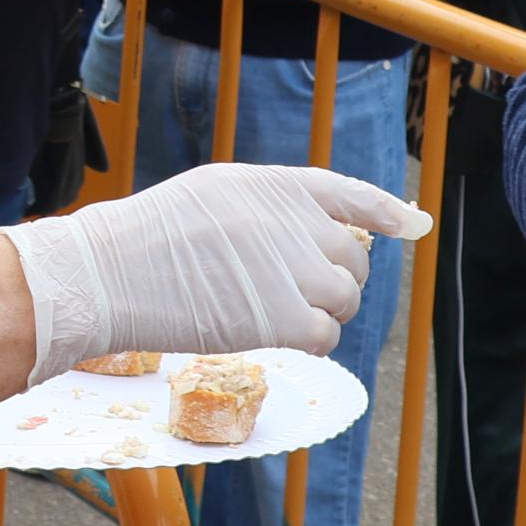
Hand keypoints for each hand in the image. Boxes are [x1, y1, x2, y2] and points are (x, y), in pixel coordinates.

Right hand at [0, 163, 431, 383]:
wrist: (113, 272)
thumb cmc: (151, 236)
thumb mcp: (217, 194)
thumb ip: (272, 208)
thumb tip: (322, 232)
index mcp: (278, 185)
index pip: (351, 194)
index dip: (386, 212)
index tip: (413, 225)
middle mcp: (296, 222)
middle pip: (351, 260)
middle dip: (332, 280)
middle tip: (287, 293)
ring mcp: (295, 269)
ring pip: (345, 299)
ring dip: (321, 312)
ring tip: (271, 312)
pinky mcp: (286, 317)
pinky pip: (327, 335)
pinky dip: (309, 341)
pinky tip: (274, 334)